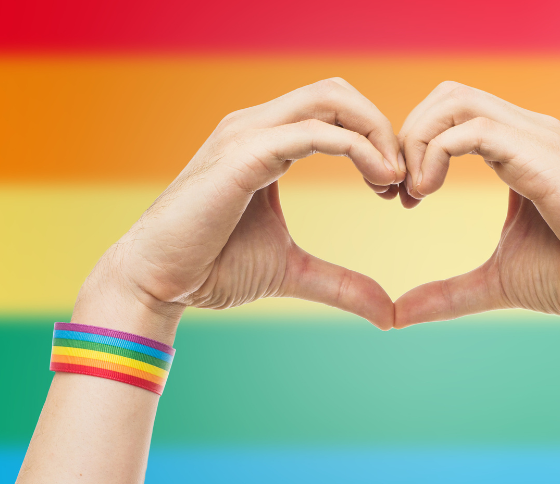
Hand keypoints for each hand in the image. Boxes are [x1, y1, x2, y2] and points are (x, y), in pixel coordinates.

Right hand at [77, 78, 404, 336]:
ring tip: (394, 180)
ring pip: (329, 99)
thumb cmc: (212, 270)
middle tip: (403, 180)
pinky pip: (312, 132)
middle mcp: (255, 126)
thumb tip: (389, 315)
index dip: (376, 140)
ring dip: (375, 133)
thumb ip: (341, 284)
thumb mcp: (293, 273)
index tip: (397, 189)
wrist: (156, 284)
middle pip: (337, 91)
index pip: (335, 110)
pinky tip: (379, 182)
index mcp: (267, 141)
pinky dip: (356, 149)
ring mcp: (246, 134)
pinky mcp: (243, 156)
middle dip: (381, 128)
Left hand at [393, 82, 559, 336]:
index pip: (451, 113)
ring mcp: (538, 140)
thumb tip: (397, 315)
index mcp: (519, 148)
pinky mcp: (543, 159)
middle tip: (396, 190)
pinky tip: (427, 193)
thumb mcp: (495, 282)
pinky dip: (436, 153)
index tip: (400, 198)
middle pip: (447, 95)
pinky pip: (475, 130)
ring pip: (456, 101)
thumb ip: (448, 292)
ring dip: (417, 141)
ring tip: (411, 192)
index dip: (413, 145)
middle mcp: (529, 132)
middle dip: (408, 135)